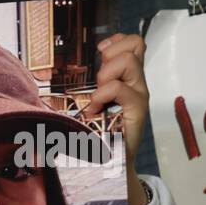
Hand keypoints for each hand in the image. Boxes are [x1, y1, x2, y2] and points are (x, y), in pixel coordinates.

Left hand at [84, 32, 149, 204]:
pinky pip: (121, 88)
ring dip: (106, 76)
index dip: (118, 41)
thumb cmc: (97, 133)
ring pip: (129, 61)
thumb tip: (67, 72)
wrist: (110, 163)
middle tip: (98, 81)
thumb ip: (91, 86)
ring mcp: (138, 94)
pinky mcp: (137, 109)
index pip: (134, 43)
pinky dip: (103, 95)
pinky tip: (94, 111)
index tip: (100, 53)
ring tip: (97, 97)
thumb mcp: (92, 103)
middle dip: (110, 56)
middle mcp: (136, 82)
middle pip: (136, 45)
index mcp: (127, 78)